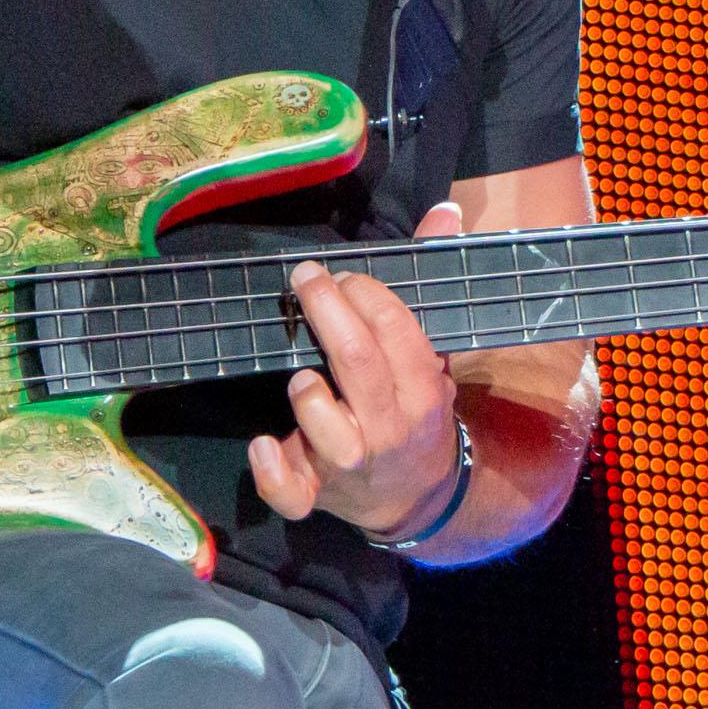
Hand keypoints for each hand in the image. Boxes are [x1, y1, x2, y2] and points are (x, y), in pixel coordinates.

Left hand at [248, 201, 469, 538]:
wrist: (416, 498)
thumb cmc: (414, 411)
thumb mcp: (431, 355)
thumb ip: (427, 283)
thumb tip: (445, 210)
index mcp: (422, 390)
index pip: (398, 331)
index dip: (367, 293)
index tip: (341, 274)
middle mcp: (389, 427)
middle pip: (358, 363)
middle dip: (327, 312)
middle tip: (306, 278)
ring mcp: (352, 465)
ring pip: (327, 430)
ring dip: (308, 393)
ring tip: (300, 372)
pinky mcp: (317, 494)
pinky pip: (291, 493)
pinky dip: (272, 471)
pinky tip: (262, 442)